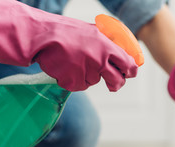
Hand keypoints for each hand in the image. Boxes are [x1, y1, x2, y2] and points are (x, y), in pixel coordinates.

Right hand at [0, 0, 137, 91]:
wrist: (43, 38)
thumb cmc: (68, 33)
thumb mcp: (93, 32)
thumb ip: (108, 44)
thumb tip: (123, 53)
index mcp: (107, 46)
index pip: (129, 64)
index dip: (131, 71)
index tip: (129, 73)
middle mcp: (100, 60)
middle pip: (117, 81)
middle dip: (116, 84)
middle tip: (113, 84)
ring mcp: (87, 72)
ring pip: (95, 82)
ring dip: (89, 77)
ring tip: (76, 63)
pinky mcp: (74, 82)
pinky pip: (80, 86)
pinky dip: (75, 80)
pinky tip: (68, 68)